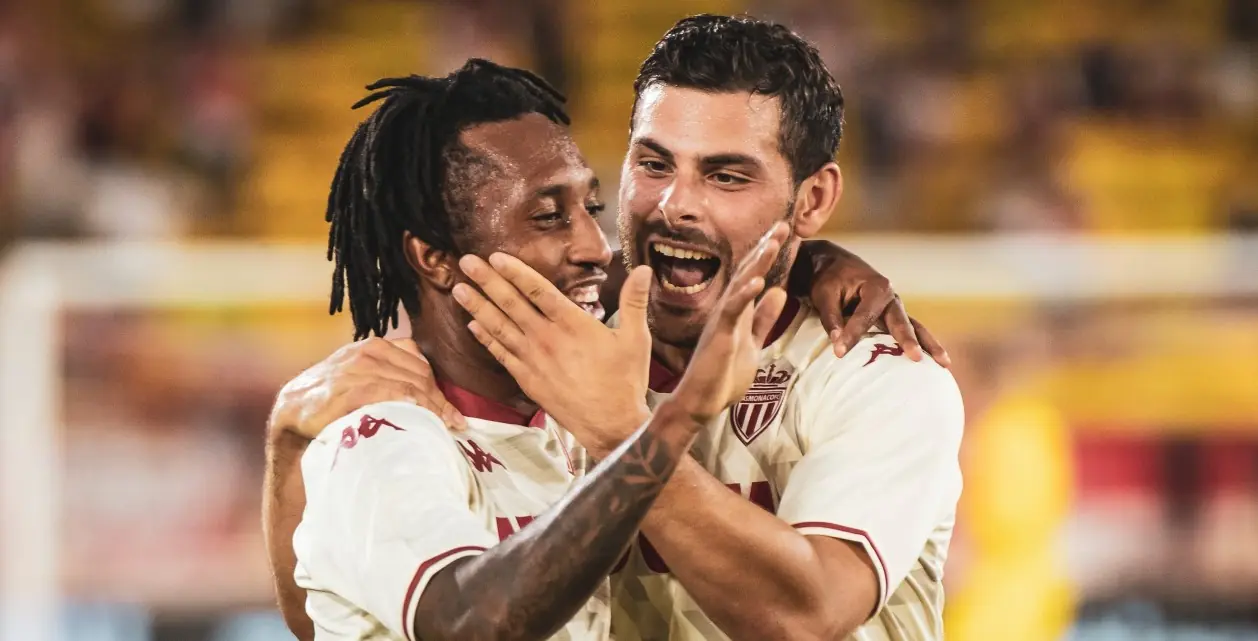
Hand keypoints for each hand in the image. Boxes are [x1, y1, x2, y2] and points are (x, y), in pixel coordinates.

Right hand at [268, 337, 464, 439]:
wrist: (293, 417)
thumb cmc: (337, 403)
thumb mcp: (366, 380)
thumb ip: (394, 377)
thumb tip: (435, 397)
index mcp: (375, 347)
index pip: (420, 365)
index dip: (440, 392)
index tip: (455, 416)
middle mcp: (364, 353)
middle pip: (416, 376)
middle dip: (437, 402)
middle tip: (453, 425)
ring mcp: (351, 370)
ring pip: (402, 385)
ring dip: (426, 408)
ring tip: (441, 428)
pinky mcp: (338, 390)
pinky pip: (378, 394)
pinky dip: (400, 404)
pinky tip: (414, 417)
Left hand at [453, 255, 652, 455]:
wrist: (611, 426)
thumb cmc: (626, 381)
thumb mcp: (636, 339)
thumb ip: (634, 302)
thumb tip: (645, 270)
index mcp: (573, 324)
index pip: (538, 291)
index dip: (515, 272)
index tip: (495, 257)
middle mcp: (547, 339)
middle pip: (511, 304)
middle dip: (487, 281)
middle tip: (466, 262)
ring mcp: (534, 360)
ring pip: (499, 327)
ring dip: (478, 306)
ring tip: (458, 289)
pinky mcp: (527, 379)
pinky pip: (501, 354)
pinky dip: (486, 338)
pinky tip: (473, 325)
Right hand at [671, 224, 789, 421]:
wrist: (702, 402)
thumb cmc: (722, 375)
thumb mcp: (752, 342)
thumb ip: (763, 318)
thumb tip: (779, 292)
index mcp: (736, 310)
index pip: (754, 274)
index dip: (768, 253)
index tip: (783, 230)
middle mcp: (728, 310)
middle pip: (748, 271)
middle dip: (765, 247)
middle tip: (782, 223)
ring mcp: (722, 321)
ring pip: (741, 285)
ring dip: (757, 263)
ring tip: (772, 242)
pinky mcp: (720, 336)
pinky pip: (733, 312)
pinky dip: (745, 295)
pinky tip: (759, 282)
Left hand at [799, 240, 949, 366]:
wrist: (835, 266)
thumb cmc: (829, 279)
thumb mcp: (824, 294)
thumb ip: (831, 318)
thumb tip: (838, 344)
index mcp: (875, 286)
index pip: (865, 315)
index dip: (853, 334)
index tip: (840, 352)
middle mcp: (891, 297)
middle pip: (902, 321)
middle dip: (908, 340)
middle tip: (915, 358)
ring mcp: (896, 308)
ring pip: (915, 327)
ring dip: (929, 345)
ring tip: (944, 364)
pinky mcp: (894, 318)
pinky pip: (911, 332)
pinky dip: (923, 345)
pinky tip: (935, 363)